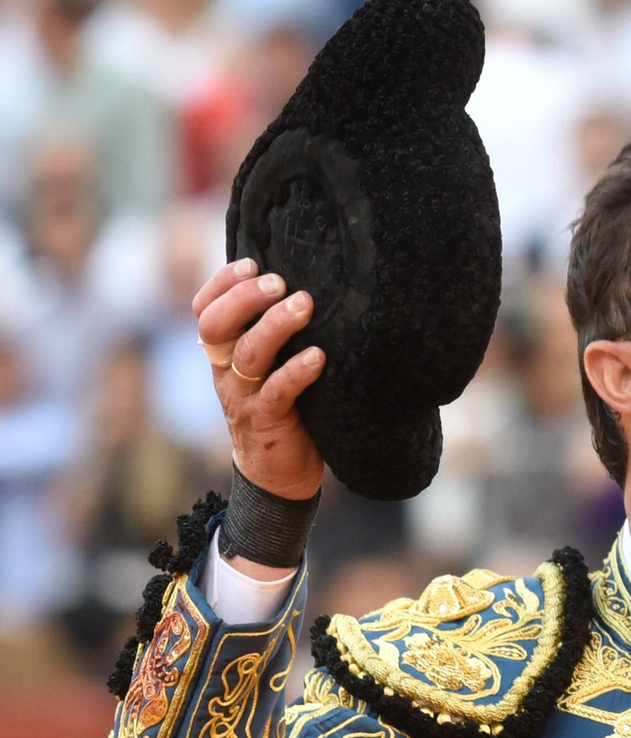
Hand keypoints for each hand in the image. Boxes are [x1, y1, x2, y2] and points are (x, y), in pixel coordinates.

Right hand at [194, 258, 324, 501]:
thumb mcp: (269, 368)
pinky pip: (278, 392)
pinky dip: (297, 371)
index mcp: (222, 355)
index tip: (250, 262)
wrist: (278, 474)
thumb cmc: (283, 409)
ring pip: (247, 355)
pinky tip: (318, 356)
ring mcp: (244, 398)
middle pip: (216, 326)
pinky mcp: (267, 422)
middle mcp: (225, 373)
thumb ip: (272, 335)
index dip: (221, 284)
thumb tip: (299, 286)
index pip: (205, 311)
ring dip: (275, 325)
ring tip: (304, 305)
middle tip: (279, 282)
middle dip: (245, 298)